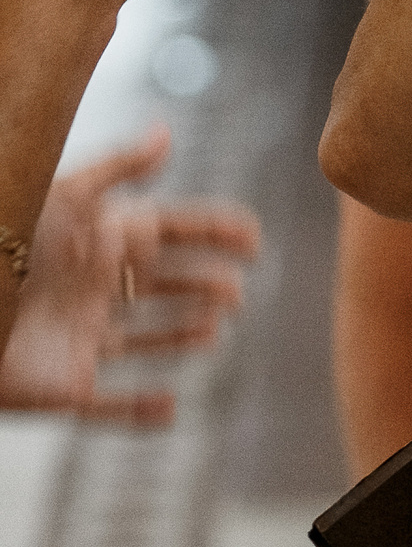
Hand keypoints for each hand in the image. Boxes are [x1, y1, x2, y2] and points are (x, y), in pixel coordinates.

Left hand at [0, 126, 259, 423]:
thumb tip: (168, 133)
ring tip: (213, 332)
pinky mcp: (59, 387)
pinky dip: (137, 413)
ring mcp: (77, 340)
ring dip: (180, 337)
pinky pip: (103, 408)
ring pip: (141, 340)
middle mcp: (92, 289)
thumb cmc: (6, 239)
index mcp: (97, 242)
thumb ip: (118, 167)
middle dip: (204, 286)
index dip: (212, 233)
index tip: (253, 237)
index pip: (168, 232)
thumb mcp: (64, 195)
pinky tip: (172, 409)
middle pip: (161, 285)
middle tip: (236, 291)